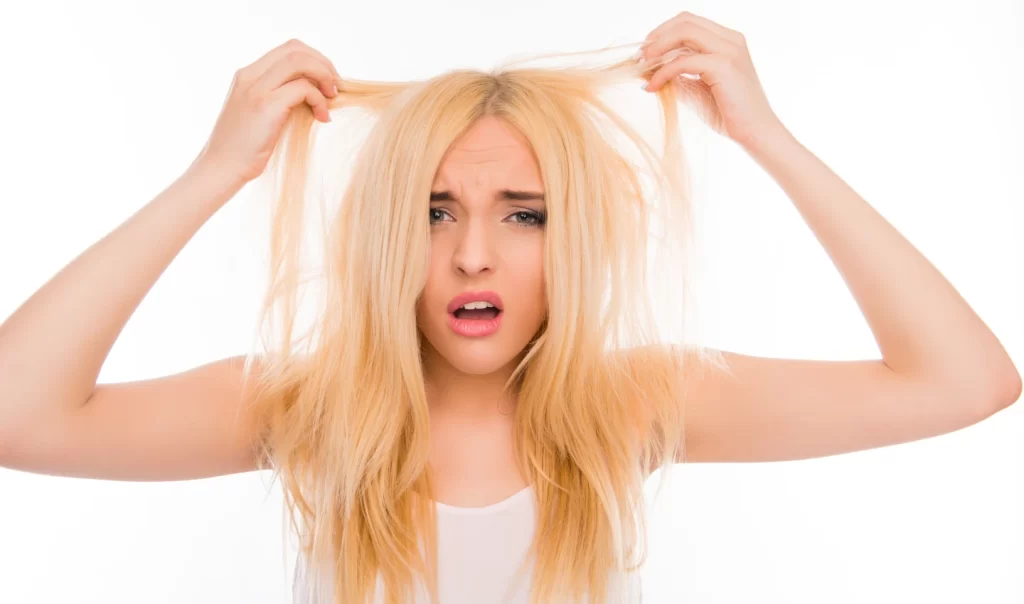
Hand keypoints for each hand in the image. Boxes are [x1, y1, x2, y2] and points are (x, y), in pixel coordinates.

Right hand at [196, 39, 341, 183]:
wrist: (221, 168)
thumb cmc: (243, 148)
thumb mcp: (259, 114)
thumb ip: (277, 97)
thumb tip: (314, 92)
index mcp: (247, 75)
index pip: (287, 49)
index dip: (314, 59)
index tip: (327, 80)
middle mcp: (249, 75)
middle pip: (295, 48)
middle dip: (323, 63)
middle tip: (335, 87)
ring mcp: (256, 89)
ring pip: (299, 61)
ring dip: (323, 76)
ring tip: (332, 97)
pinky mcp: (265, 105)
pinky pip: (303, 88)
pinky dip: (319, 100)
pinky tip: (322, 117)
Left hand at [639, 11, 782, 145]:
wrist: (755, 132)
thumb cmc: (729, 113)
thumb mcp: (697, 89)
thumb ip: (677, 76)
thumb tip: (647, 71)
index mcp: (727, 40)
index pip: (689, 22)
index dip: (662, 32)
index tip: (645, 52)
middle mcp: (730, 39)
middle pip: (684, 21)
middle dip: (656, 36)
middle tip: (639, 57)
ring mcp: (729, 50)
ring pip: (684, 32)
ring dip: (658, 48)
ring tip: (642, 67)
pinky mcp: (724, 66)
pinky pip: (683, 61)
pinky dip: (663, 72)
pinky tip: (652, 87)